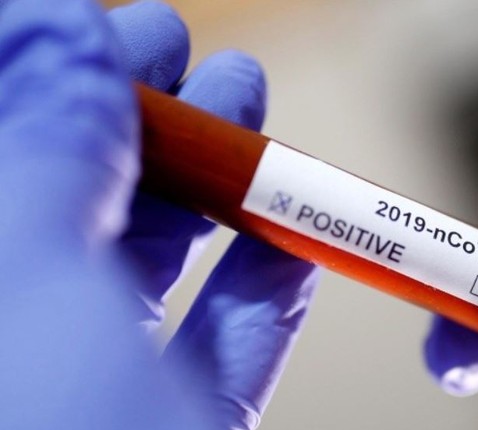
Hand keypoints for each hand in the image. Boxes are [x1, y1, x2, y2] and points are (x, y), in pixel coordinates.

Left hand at [0, 1, 315, 428]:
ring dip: (212, 184)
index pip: (5, 150)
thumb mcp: (31, 281)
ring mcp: (102, 389)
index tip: (117, 26)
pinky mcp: (179, 429)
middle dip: (142, 114)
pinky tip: (298, 243)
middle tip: (182, 46)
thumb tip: (61, 31)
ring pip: (154, 265)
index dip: (50, 74)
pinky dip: (268, 290)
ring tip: (248, 109)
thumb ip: (48, 150)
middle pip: (79, 199)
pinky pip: (225, 348)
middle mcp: (26, 338)